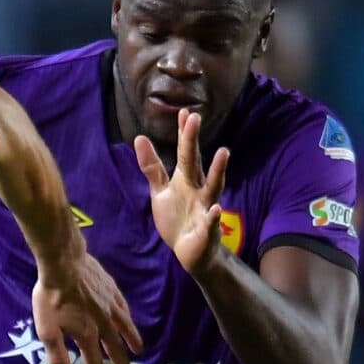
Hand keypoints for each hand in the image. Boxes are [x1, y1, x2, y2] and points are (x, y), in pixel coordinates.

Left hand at [30, 245, 140, 363]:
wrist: (63, 263)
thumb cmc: (51, 297)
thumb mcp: (46, 329)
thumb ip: (56, 355)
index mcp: (87, 334)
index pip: (93, 360)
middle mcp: (103, 323)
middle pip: (115, 348)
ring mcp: (110, 305)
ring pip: (125, 327)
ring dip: (132, 341)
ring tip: (139, 351)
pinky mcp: (111, 289)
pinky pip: (123, 307)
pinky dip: (128, 317)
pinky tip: (129, 319)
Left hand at [133, 108, 230, 274]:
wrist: (189, 252)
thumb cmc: (177, 217)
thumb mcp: (160, 191)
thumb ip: (152, 167)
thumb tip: (139, 138)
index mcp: (185, 179)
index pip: (184, 152)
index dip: (183, 133)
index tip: (184, 111)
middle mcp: (198, 188)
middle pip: (195, 161)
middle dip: (192, 141)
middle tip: (194, 117)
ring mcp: (205, 207)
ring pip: (213, 186)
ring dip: (217, 170)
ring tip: (224, 152)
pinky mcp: (207, 229)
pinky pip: (211, 222)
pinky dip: (214, 216)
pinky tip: (216, 209)